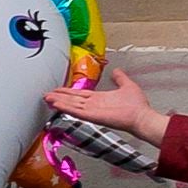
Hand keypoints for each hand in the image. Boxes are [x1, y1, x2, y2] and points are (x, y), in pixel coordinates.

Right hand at [45, 70, 169, 145]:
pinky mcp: (93, 116)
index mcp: (99, 99)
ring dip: (59, 102)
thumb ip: (120, 78)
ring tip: (47, 98)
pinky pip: (77, 111)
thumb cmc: (137, 106)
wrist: (141, 117)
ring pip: (72, 105)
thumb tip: (116, 70)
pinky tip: (57, 105)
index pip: (80, 95)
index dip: (68, 92)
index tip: (58, 90)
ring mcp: (92, 111)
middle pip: (72, 100)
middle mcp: (93, 105)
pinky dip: (66, 108)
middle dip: (59, 97)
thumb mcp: (127, 86)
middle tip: (46, 95)